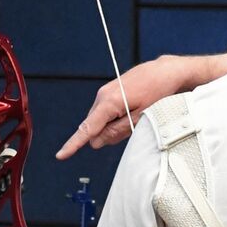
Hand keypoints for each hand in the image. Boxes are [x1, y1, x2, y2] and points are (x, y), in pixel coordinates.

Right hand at [55, 56, 194, 159]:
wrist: (165, 71)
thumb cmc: (157, 92)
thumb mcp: (140, 117)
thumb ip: (117, 132)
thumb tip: (96, 142)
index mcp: (109, 102)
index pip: (87, 129)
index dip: (74, 144)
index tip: (61, 155)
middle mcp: (102, 95)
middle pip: (95, 126)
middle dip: (107, 133)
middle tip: (133, 124)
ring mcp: (105, 91)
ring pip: (102, 119)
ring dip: (114, 124)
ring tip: (136, 112)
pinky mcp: (110, 91)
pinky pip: (107, 111)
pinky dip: (116, 116)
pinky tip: (133, 108)